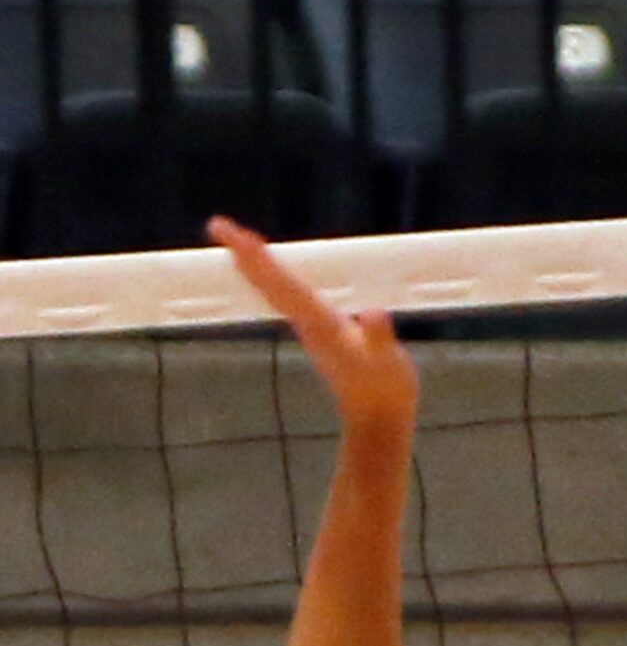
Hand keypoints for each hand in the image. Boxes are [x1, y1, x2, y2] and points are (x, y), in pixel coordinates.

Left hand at [209, 216, 415, 435]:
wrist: (377, 420)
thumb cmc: (386, 390)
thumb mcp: (389, 363)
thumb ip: (380, 338)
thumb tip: (373, 312)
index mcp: (321, 324)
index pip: (284, 283)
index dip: (260, 257)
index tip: (235, 235)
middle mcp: (308, 325)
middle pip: (270, 284)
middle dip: (246, 254)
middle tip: (218, 225)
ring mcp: (310, 330)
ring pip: (274, 291)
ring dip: (255, 265)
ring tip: (239, 243)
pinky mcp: (318, 334)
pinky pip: (287, 298)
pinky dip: (274, 279)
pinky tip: (272, 274)